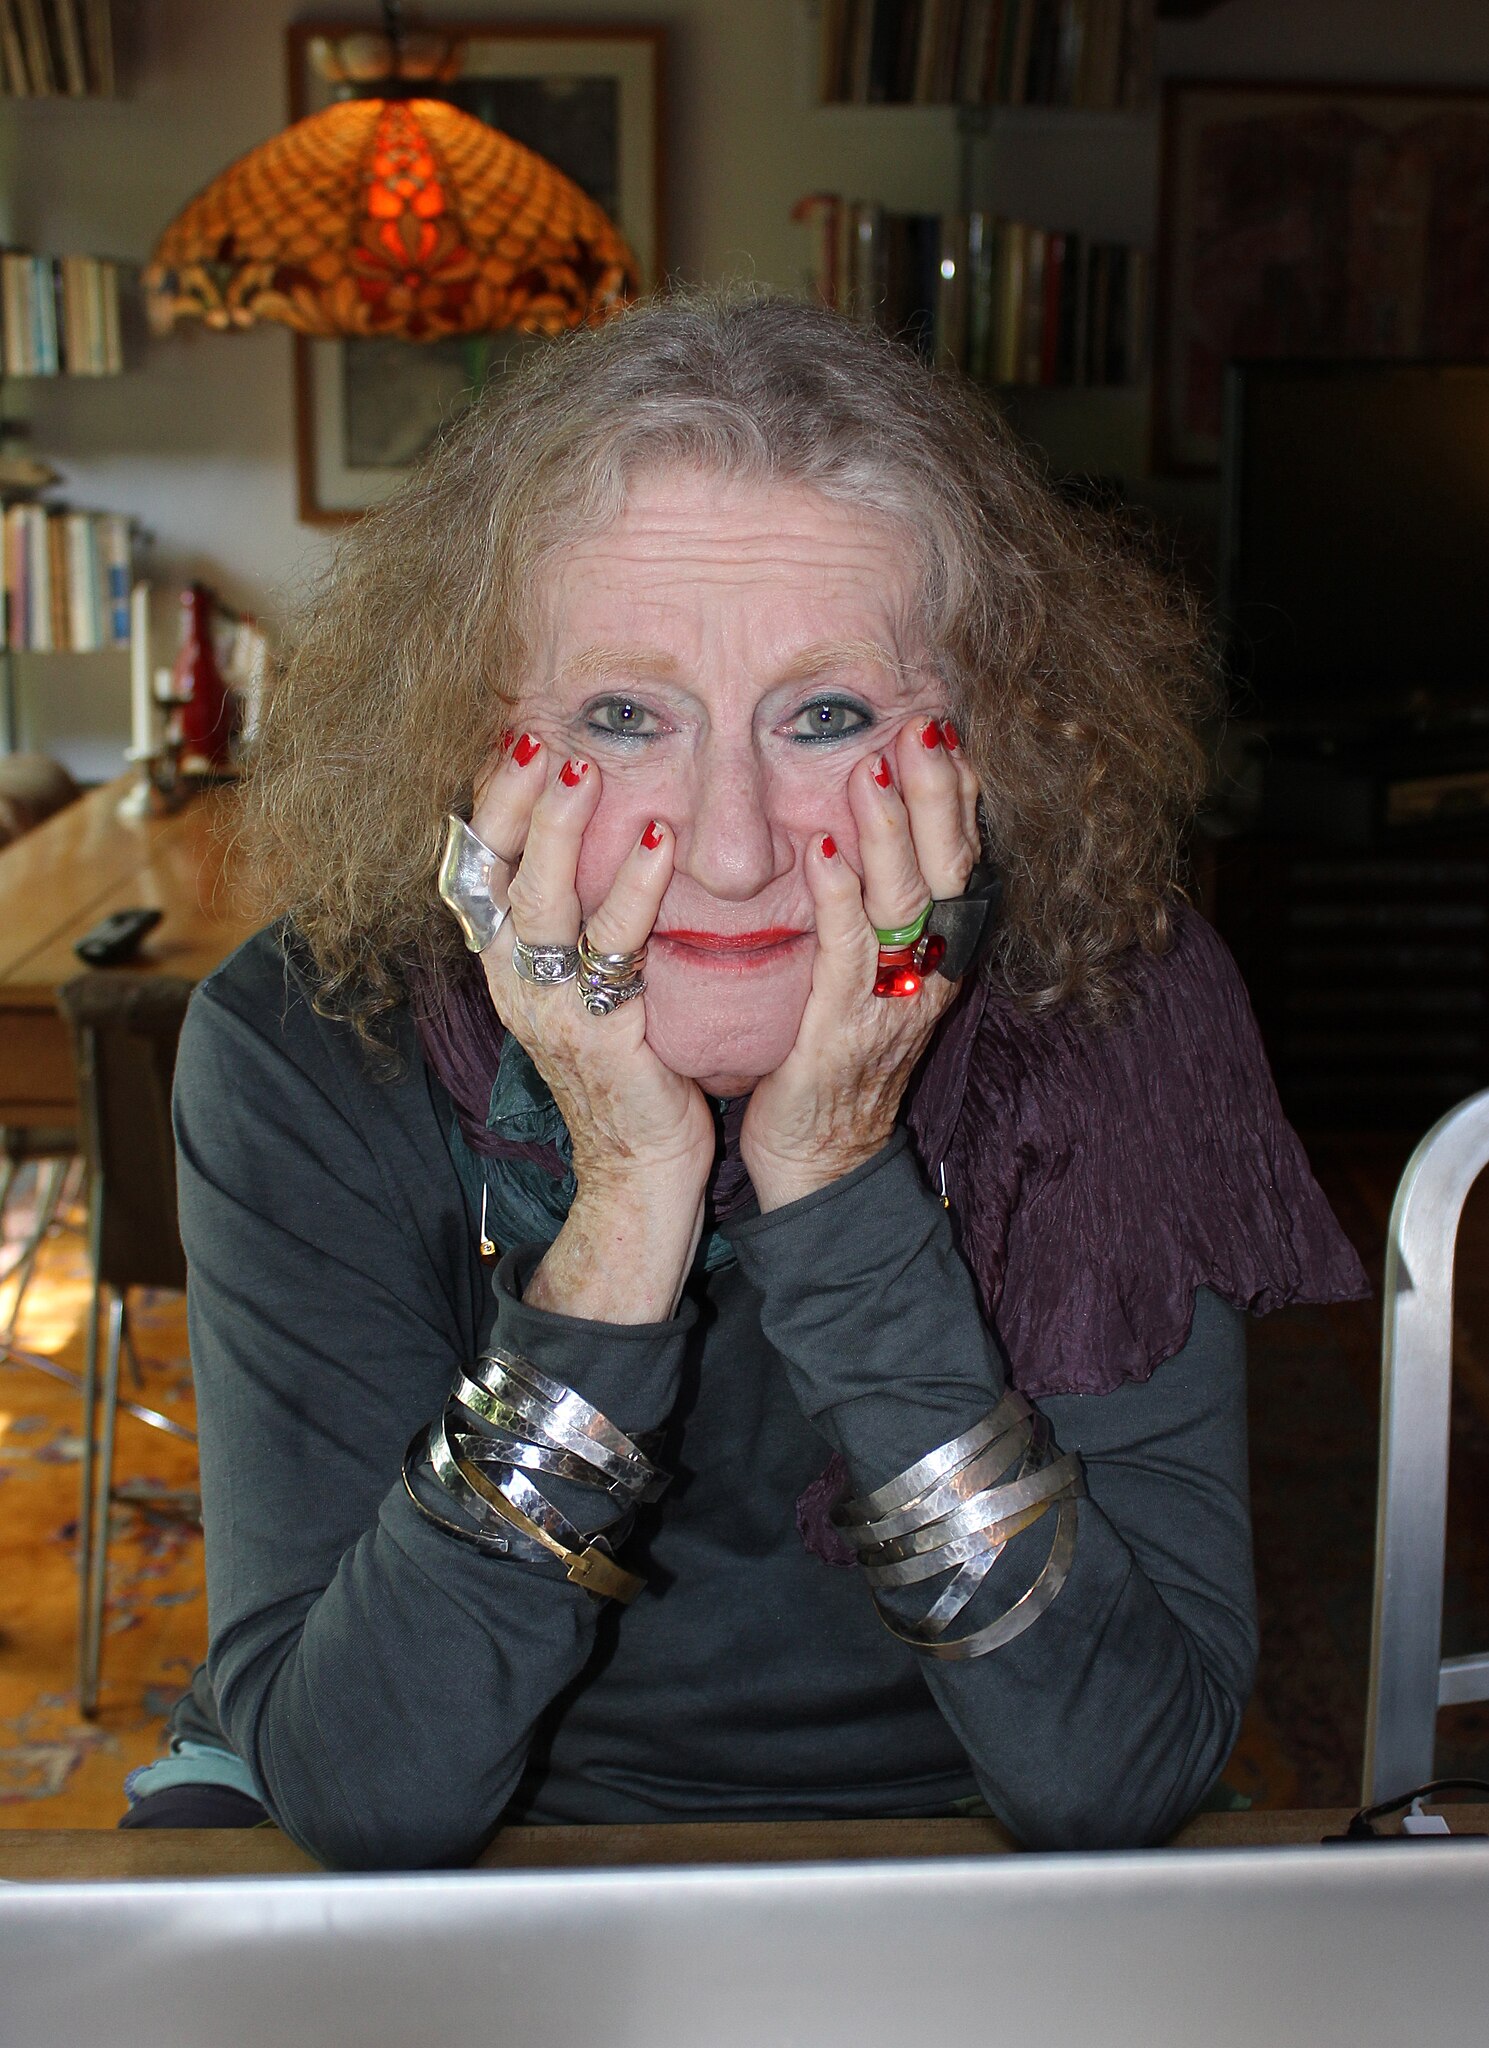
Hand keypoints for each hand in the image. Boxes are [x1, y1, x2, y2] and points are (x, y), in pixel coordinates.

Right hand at [468, 735, 715, 1320]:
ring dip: (558, 831)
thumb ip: (586, 915)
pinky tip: (657, 842)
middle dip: (512, 799)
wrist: (640, 1166)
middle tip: (541, 737)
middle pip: (491, 871)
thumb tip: (607, 828)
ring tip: (584, 769)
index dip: (491, 800)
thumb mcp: (591, 979)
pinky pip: (610, 948)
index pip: (479, 863)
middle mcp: (513, 979)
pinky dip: (631, 889)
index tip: (516, 736)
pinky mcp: (595, 1034)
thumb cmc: (627, 1063)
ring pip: (535, 903)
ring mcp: (548, 1007)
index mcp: (506, 961)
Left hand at [740, 719, 980, 1212]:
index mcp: (939, 953)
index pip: (962, 858)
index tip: (947, 727)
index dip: (959, 794)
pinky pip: (847, 952)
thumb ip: (873, 910)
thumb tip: (856, 827)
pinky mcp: (843, 1029)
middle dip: (937, 794)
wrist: (818, 1161)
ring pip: (904, 901)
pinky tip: (824, 849)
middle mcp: (929, 971)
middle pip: (947, 867)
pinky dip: (838, 895)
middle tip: (923, 726)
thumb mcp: (867, 973)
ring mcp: (892, 1001)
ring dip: (889, 831)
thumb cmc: (830, 1057)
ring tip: (874, 769)